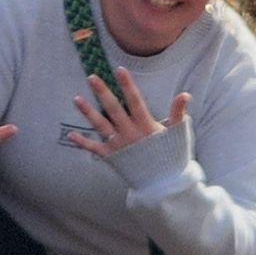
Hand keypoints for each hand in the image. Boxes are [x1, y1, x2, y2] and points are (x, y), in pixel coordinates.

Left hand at [68, 69, 191, 159]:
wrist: (163, 185)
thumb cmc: (171, 156)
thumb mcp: (177, 134)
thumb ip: (178, 113)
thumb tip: (185, 95)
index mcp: (146, 126)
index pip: (135, 101)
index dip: (128, 85)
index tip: (119, 69)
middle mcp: (130, 134)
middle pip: (113, 109)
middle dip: (102, 92)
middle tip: (91, 77)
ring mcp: (119, 146)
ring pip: (101, 125)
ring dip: (88, 112)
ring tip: (76, 99)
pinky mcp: (112, 157)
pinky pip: (95, 148)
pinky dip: (82, 143)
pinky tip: (70, 135)